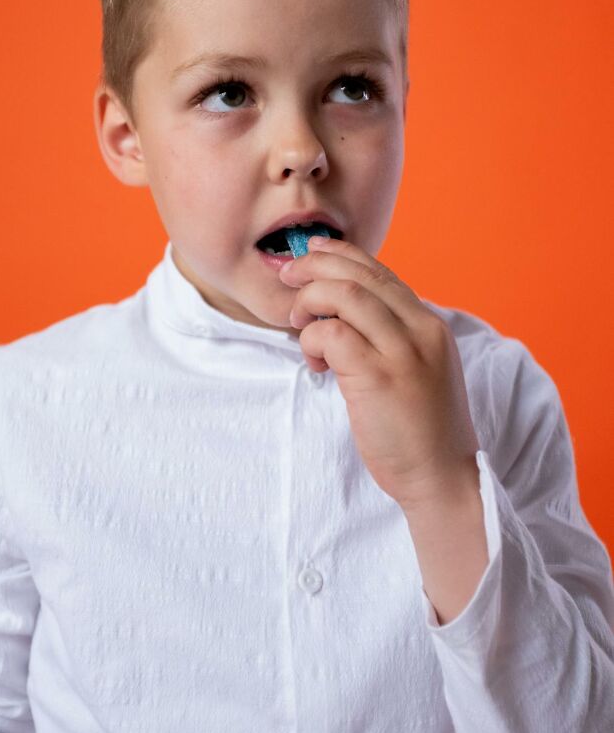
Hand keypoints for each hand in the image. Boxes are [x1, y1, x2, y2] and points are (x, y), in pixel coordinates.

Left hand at [279, 235, 480, 508]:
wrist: (443, 478)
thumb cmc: (422, 430)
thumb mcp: (417, 370)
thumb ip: (392, 339)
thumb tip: (343, 315)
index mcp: (431, 326)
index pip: (382, 273)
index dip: (342, 257)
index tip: (313, 253)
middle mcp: (421, 331)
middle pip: (362, 275)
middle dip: (317, 267)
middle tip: (289, 276)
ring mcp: (403, 352)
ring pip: (346, 295)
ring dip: (311, 301)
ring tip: (297, 322)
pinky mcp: (379, 377)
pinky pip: (333, 333)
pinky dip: (313, 339)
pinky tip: (315, 361)